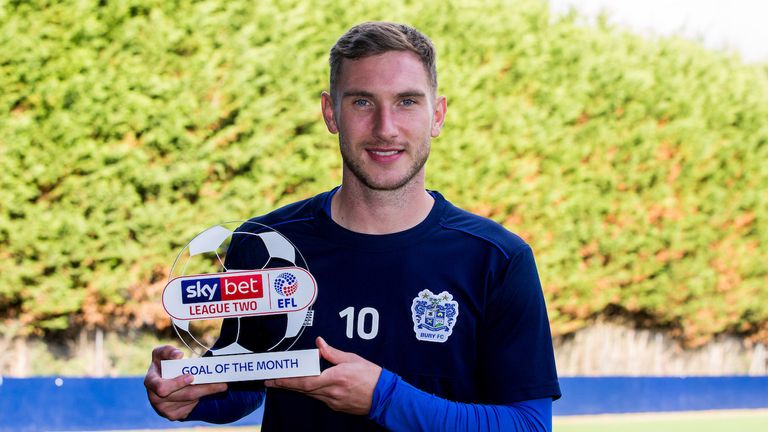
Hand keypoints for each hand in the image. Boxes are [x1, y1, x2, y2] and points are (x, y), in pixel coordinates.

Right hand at [144, 345, 227, 420]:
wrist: (163, 382)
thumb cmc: (163, 365)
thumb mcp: (162, 354)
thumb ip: (167, 351)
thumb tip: (178, 355)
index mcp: (151, 381)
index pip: (161, 387)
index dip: (177, 383)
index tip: (192, 376)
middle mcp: (155, 397)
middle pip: (185, 394)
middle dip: (204, 389)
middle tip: (222, 384)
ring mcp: (163, 409)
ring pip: (191, 400)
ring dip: (208, 392)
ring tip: (222, 386)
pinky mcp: (173, 415)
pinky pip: (190, 408)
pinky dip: (201, 399)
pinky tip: (207, 392)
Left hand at [264, 337, 381, 414]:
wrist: (385, 397)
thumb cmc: (372, 376)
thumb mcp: (353, 359)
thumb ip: (333, 353)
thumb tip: (320, 343)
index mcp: (336, 377)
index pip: (306, 381)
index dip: (288, 381)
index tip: (276, 378)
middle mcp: (332, 392)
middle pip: (303, 389)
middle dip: (285, 385)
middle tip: (270, 382)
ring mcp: (333, 401)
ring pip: (309, 394)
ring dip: (295, 388)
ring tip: (282, 383)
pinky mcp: (336, 406)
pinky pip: (319, 398)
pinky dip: (309, 392)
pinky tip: (303, 387)